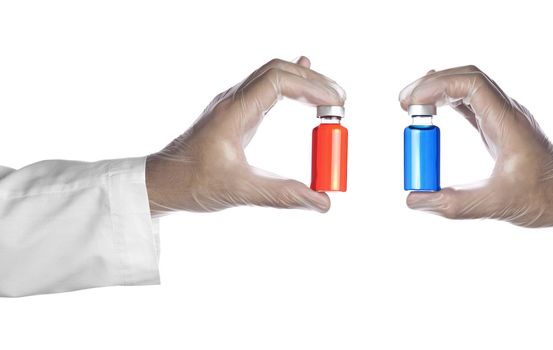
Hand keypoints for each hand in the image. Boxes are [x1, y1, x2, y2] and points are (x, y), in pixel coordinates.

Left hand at [146, 57, 343, 215]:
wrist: (159, 182)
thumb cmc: (192, 184)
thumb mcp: (240, 192)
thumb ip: (283, 196)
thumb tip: (323, 202)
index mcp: (233, 112)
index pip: (278, 81)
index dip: (311, 88)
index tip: (336, 106)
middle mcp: (233, 100)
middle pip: (279, 71)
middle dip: (314, 82)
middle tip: (341, 103)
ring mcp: (233, 104)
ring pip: (273, 76)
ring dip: (303, 83)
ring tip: (330, 99)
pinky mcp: (235, 113)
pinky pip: (266, 87)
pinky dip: (290, 84)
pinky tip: (304, 80)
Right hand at [399, 66, 552, 231]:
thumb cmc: (545, 198)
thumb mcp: (497, 205)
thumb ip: (454, 204)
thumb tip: (414, 199)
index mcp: (507, 121)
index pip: (471, 83)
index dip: (437, 86)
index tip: (412, 105)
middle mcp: (506, 111)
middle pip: (466, 77)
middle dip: (431, 84)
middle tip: (403, 105)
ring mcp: (503, 117)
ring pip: (467, 86)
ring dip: (438, 91)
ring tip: (411, 108)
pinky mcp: (499, 127)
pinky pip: (470, 103)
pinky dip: (448, 102)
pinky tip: (431, 113)